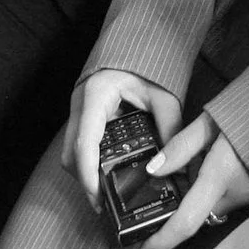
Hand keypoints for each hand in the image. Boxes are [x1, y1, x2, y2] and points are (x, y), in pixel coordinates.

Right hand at [65, 70, 183, 210]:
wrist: (136, 45)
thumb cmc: (147, 66)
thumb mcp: (163, 96)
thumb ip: (170, 129)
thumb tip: (178, 167)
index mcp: (96, 95)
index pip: (85, 141)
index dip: (88, 173)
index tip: (98, 196)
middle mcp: (80, 103)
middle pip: (71, 153)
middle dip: (85, 180)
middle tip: (105, 203)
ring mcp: (77, 109)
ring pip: (70, 151)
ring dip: (84, 173)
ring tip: (106, 194)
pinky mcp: (82, 115)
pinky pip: (77, 144)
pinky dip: (87, 162)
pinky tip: (105, 173)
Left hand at [138, 112, 248, 248]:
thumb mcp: (210, 120)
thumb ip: (181, 146)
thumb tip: (153, 170)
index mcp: (219, 176)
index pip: (187, 221)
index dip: (164, 240)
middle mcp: (236, 194)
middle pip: (198, 214)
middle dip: (179, 206)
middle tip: (164, 185)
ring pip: (213, 205)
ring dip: (198, 195)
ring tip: (192, 164)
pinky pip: (228, 197)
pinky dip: (214, 189)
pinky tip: (213, 163)